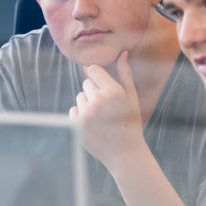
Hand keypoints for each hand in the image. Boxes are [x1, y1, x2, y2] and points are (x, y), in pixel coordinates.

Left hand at [70, 51, 146, 173]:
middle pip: (86, 83)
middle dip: (95, 92)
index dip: (98, 77)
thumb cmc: (130, 121)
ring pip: (80, 97)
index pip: (93, 69)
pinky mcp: (76, 124)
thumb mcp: (131, 97)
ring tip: (101, 117)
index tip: (104, 86)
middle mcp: (99, 101)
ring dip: (87, 104)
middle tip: (107, 108)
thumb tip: (122, 52)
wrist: (124, 152)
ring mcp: (86, 114)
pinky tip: (94, 125)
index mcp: (114, 92)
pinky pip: (74, 110)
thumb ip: (124, 73)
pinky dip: (81, 116)